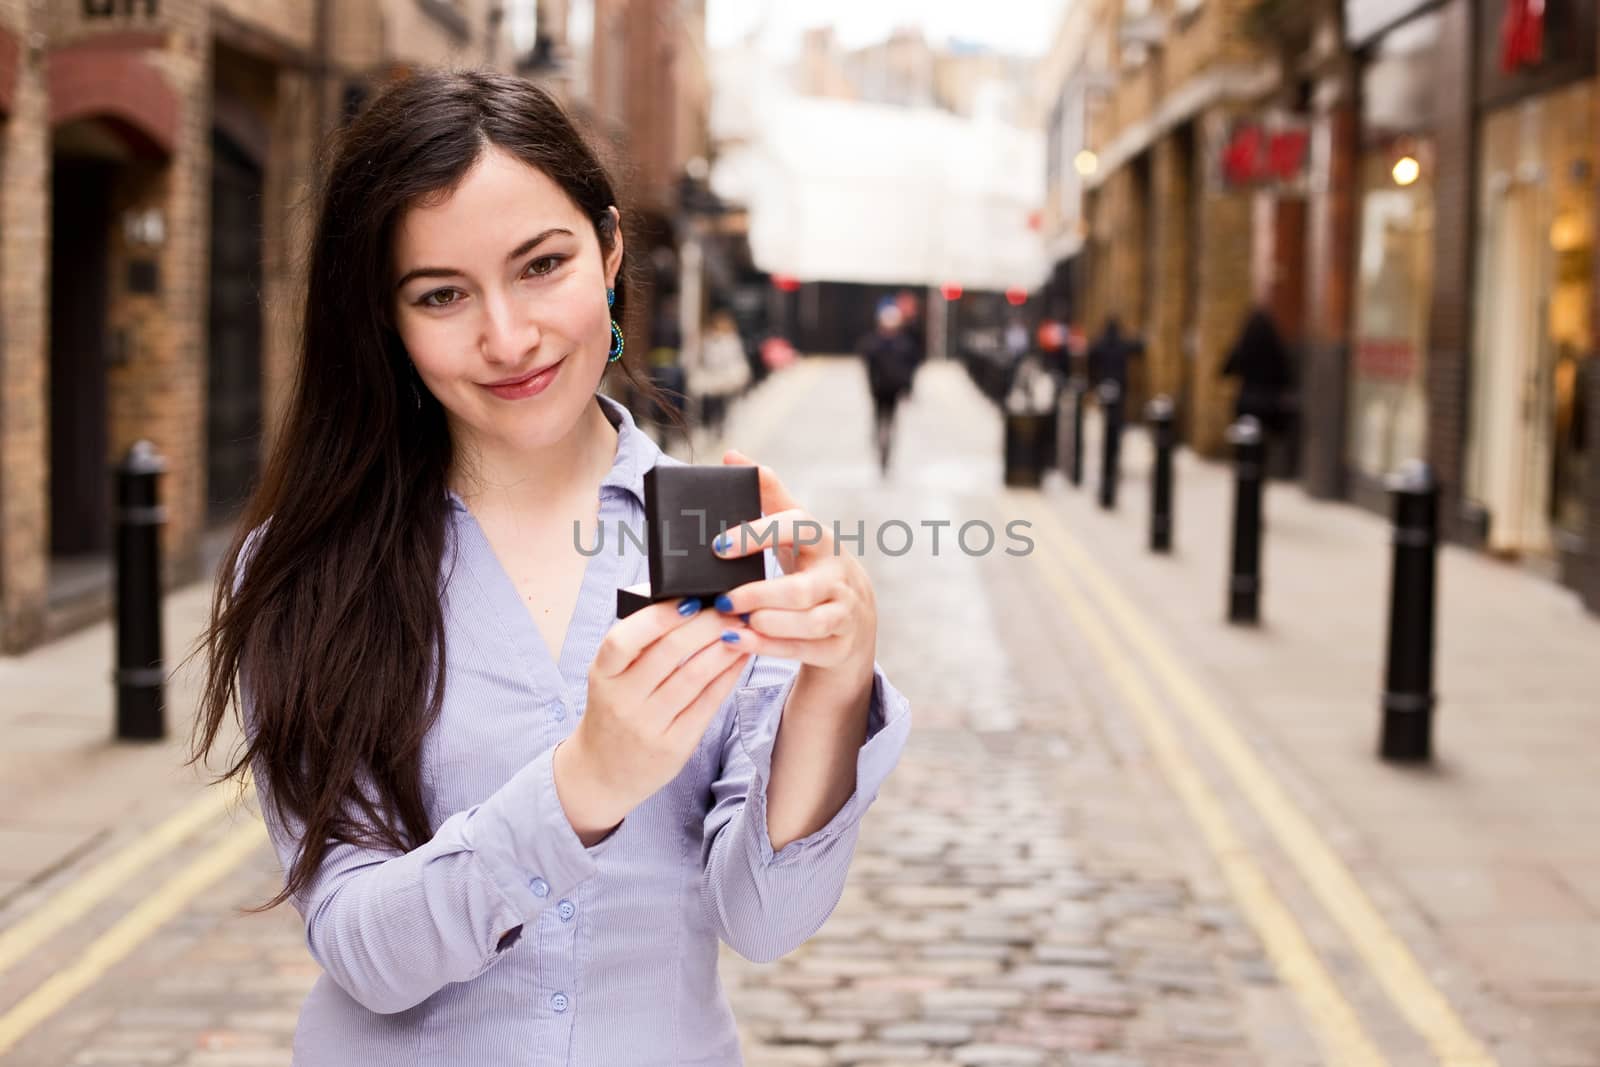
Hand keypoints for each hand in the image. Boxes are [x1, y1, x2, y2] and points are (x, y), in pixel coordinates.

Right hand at [557, 598, 754, 841]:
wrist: (601, 772)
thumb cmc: (613, 711)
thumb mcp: (609, 678)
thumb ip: (638, 646)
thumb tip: (686, 603)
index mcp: (602, 676)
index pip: (623, 640)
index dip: (658, 616)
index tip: (690, 599)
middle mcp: (622, 701)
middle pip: (668, 653)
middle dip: (706, 625)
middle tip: (731, 608)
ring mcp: (648, 726)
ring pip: (694, 677)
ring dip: (724, 647)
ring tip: (742, 629)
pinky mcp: (675, 746)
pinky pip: (707, 703)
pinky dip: (727, 676)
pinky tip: (740, 658)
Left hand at [710, 450, 877, 677]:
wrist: (854, 616)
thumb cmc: (812, 565)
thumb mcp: (795, 530)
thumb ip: (767, 494)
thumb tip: (731, 455)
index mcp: (822, 540)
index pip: (795, 528)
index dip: (757, 535)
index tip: (717, 547)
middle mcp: (837, 575)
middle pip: (799, 589)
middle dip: (758, 594)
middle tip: (721, 599)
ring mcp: (842, 613)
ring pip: (806, 623)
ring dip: (765, 624)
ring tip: (729, 623)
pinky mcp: (838, 645)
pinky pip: (804, 649)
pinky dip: (770, 648)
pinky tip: (739, 641)